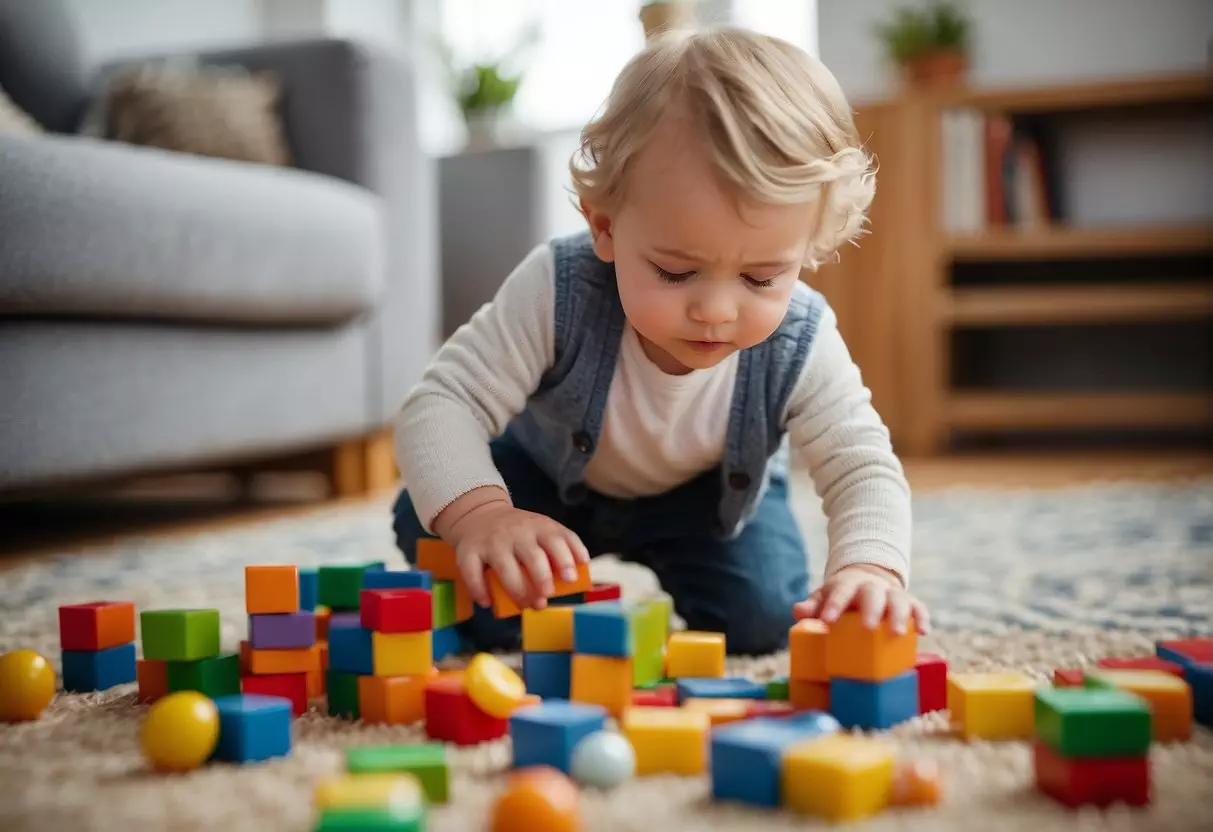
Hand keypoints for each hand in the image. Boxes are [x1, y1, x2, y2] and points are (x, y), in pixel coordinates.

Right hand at [444, 499, 589, 609]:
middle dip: (542, 579)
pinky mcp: (469, 551)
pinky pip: (472, 573)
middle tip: (546, 596)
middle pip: (532, 556)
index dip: (564, 559)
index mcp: (539, 527)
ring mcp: (492, 542)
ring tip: (526, 605)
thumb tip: (583, 566)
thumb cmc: (521, 531)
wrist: (480, 515)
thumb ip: (564, 544)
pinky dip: (480, 590)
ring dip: (517, 590)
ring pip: (504, 567)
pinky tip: (488, 603)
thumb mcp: (544, 529)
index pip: (555, 539)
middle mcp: (516, 532)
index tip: (570, 578)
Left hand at [793, 564, 929, 634]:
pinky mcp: (909, 601)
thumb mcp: (824, 597)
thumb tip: (799, 612)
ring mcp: (891, 593)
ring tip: (898, 633)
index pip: (840, 593)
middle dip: (872, 610)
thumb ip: (813, 606)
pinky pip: (918, 606)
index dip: (834, 606)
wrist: (866, 580)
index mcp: (847, 584)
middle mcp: (871, 586)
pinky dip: (922, 617)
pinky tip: (924, 631)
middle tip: (868, 628)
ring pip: (899, 599)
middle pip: (873, 593)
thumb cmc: (841, 596)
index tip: (827, 622)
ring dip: (900, 615)